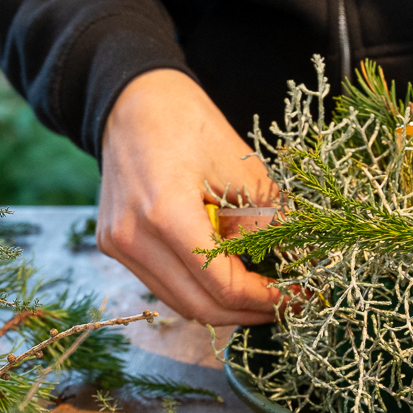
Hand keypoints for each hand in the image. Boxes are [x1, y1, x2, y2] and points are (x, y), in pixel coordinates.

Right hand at [97, 68, 282, 325]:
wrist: (132, 100)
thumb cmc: (189, 123)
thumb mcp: (241, 168)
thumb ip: (267, 220)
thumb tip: (297, 263)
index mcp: (166, 215)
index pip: (223, 285)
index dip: (266, 298)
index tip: (298, 295)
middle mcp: (133, 239)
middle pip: (201, 307)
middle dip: (249, 312)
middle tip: (286, 303)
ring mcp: (117, 245)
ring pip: (181, 303)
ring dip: (224, 306)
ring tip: (262, 293)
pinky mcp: (114, 245)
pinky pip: (164, 285)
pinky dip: (199, 289)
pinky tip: (229, 276)